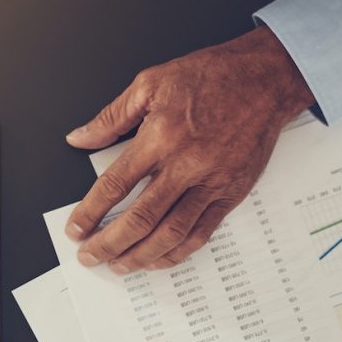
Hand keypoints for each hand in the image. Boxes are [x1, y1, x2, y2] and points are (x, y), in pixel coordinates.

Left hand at [65, 27, 313, 271]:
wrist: (265, 78)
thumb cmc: (211, 76)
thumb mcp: (151, 82)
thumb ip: (111, 116)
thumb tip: (79, 137)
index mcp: (160, 137)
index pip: (115, 185)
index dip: (90, 212)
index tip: (76, 228)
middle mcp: (185, 164)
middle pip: (140, 218)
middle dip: (109, 243)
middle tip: (90, 256)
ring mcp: (211, 182)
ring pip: (171, 233)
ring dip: (141, 255)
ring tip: (120, 265)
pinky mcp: (231, 193)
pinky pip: (202, 232)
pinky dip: (178, 252)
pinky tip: (159, 258)